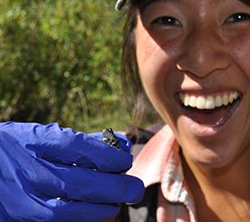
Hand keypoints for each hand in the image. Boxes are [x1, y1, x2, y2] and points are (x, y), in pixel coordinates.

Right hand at [0, 122, 143, 221]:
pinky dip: (79, 218)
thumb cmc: (18, 148)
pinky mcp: (16, 218)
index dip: (108, 156)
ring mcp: (18, 198)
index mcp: (32, 142)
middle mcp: (25, 170)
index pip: (77, 148)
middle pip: (76, 182)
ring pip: (63, 210)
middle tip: (134, 189)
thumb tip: (122, 143)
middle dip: (113, 188)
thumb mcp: (41, 135)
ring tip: (115, 205)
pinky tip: (94, 213)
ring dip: (97, 209)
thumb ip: (81, 141)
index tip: (125, 161)